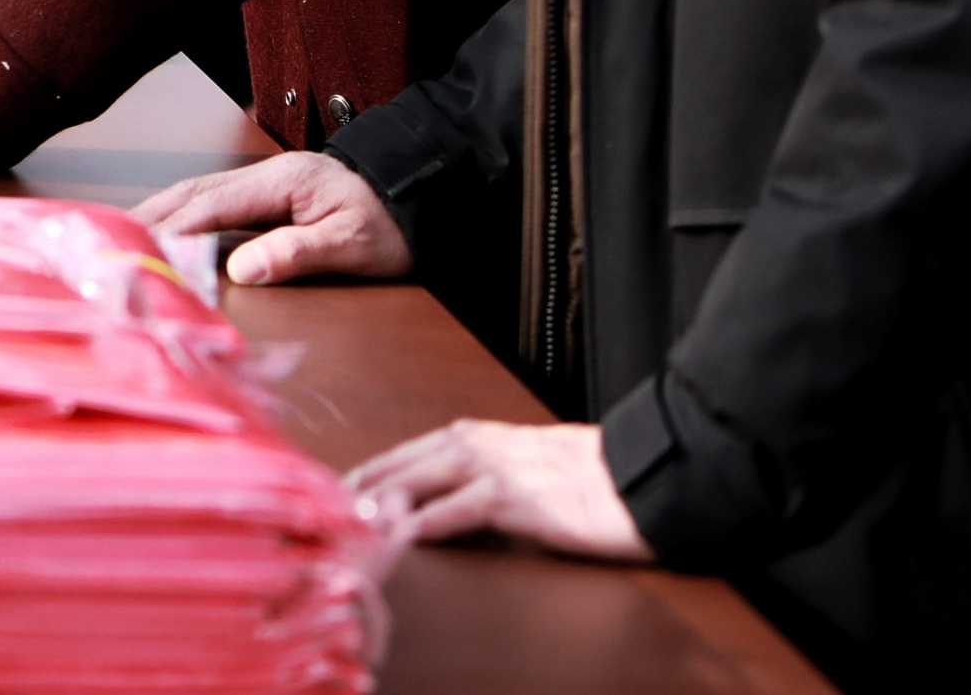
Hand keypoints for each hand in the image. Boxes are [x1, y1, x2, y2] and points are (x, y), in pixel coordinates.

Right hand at [134, 151, 411, 285]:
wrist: (422, 192)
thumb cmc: (393, 225)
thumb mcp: (355, 246)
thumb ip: (298, 254)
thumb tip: (243, 270)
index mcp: (283, 182)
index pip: (213, 205)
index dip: (174, 228)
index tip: (140, 249)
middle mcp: (266, 174)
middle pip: (194, 190)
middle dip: (152, 214)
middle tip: (112, 239)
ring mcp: (266, 180)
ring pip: (199, 190)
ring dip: (162, 211)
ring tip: (127, 234)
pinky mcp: (270, 192)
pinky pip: (214, 199)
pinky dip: (183, 212)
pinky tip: (167, 228)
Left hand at [352, 420, 652, 562]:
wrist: (646, 477)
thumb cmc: (592, 476)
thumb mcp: (526, 466)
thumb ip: (484, 477)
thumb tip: (449, 501)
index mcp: (476, 435)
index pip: (405, 454)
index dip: (370, 474)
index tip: (338, 492)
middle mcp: (475, 445)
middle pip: (398, 465)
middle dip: (360, 488)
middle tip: (324, 511)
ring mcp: (492, 469)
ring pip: (416, 483)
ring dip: (379, 504)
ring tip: (347, 523)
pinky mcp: (514, 498)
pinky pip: (456, 511)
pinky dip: (425, 523)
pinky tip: (401, 536)